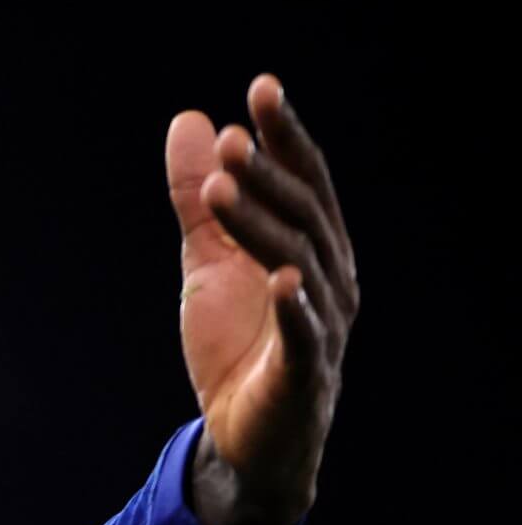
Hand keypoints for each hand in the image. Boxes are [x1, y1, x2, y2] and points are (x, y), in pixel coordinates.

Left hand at [167, 75, 356, 524]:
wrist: (244, 437)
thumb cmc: (237, 343)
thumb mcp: (207, 260)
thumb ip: (198, 199)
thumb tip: (194, 121)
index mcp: (311, 247)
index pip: (303, 181)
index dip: (286, 136)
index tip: (262, 88)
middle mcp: (330, 278)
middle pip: (304, 215)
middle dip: (271, 173)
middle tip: (234, 134)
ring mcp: (322, 326)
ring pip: (299, 264)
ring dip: (263, 223)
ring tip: (223, 187)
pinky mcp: (305, 374)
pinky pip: (306, 335)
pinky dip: (296, 306)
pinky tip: (282, 279)